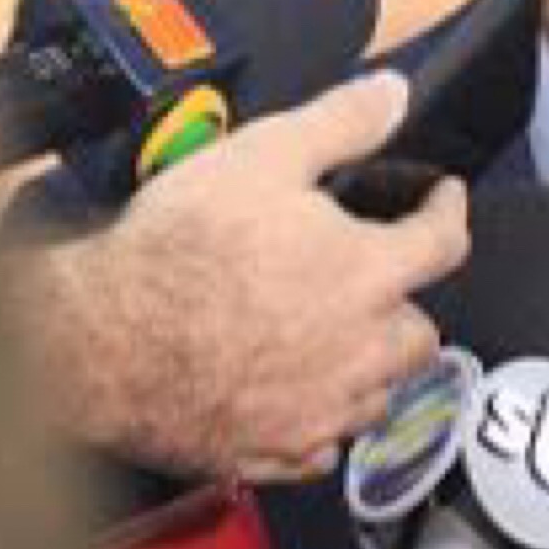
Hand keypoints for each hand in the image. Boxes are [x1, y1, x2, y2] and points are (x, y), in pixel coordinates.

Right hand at [15, 72, 470, 480]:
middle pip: (421, 333)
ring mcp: (320, 411)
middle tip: (378, 276)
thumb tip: (395, 94)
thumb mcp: (261, 154)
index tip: (441, 198)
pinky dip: (324, 419)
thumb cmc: (177, 246)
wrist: (100, 339)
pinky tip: (297, 393)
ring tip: (340, 333)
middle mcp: (358, 352)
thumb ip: (341, 123)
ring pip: (380, 394)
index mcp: (366, 274)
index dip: (448, 209)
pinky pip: (326, 446)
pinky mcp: (276, 453)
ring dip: (373, 364)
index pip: (444, 242)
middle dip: (408, 301)